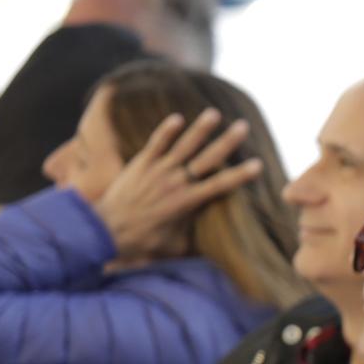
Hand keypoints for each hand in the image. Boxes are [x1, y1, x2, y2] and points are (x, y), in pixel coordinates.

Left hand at [88, 109, 262, 261]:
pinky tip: (178, 118)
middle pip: (207, 158)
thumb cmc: (142, 242)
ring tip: (215, 113)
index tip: (258, 165)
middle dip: (227, 142)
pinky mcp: (140, 164)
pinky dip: (167, 130)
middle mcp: (176, 182)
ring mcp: (158, 170)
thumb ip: (194, 240)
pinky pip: (156, 144)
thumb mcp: (175, 246)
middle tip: (243, 126)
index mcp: (188, 201)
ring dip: (200, 129)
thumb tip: (212, 250)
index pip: (220, 185)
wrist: (105, 231)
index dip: (240, 175)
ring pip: (183, 145)